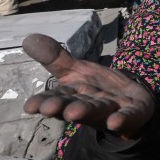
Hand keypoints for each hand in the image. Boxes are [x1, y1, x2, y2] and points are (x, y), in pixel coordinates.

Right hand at [22, 34, 155, 138]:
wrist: (130, 101)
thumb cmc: (96, 87)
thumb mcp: (76, 70)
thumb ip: (55, 58)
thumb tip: (27, 38)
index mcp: (73, 96)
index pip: (56, 97)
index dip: (43, 102)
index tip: (30, 106)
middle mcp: (88, 105)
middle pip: (73, 105)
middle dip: (62, 107)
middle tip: (49, 108)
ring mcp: (110, 110)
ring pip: (97, 110)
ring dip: (85, 111)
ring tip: (73, 113)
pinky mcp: (132, 113)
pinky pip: (127, 116)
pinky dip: (121, 119)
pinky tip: (115, 121)